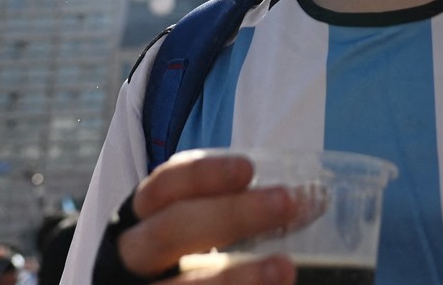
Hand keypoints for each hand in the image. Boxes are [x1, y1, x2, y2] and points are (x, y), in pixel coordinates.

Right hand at [119, 151, 297, 283]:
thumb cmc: (185, 257)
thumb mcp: (198, 228)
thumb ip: (236, 214)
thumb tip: (309, 201)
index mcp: (142, 219)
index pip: (163, 187)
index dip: (201, 175)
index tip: (247, 169)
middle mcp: (133, 256)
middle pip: (171, 230)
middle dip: (230, 215)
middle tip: (286, 203)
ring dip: (234, 276)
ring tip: (284, 268)